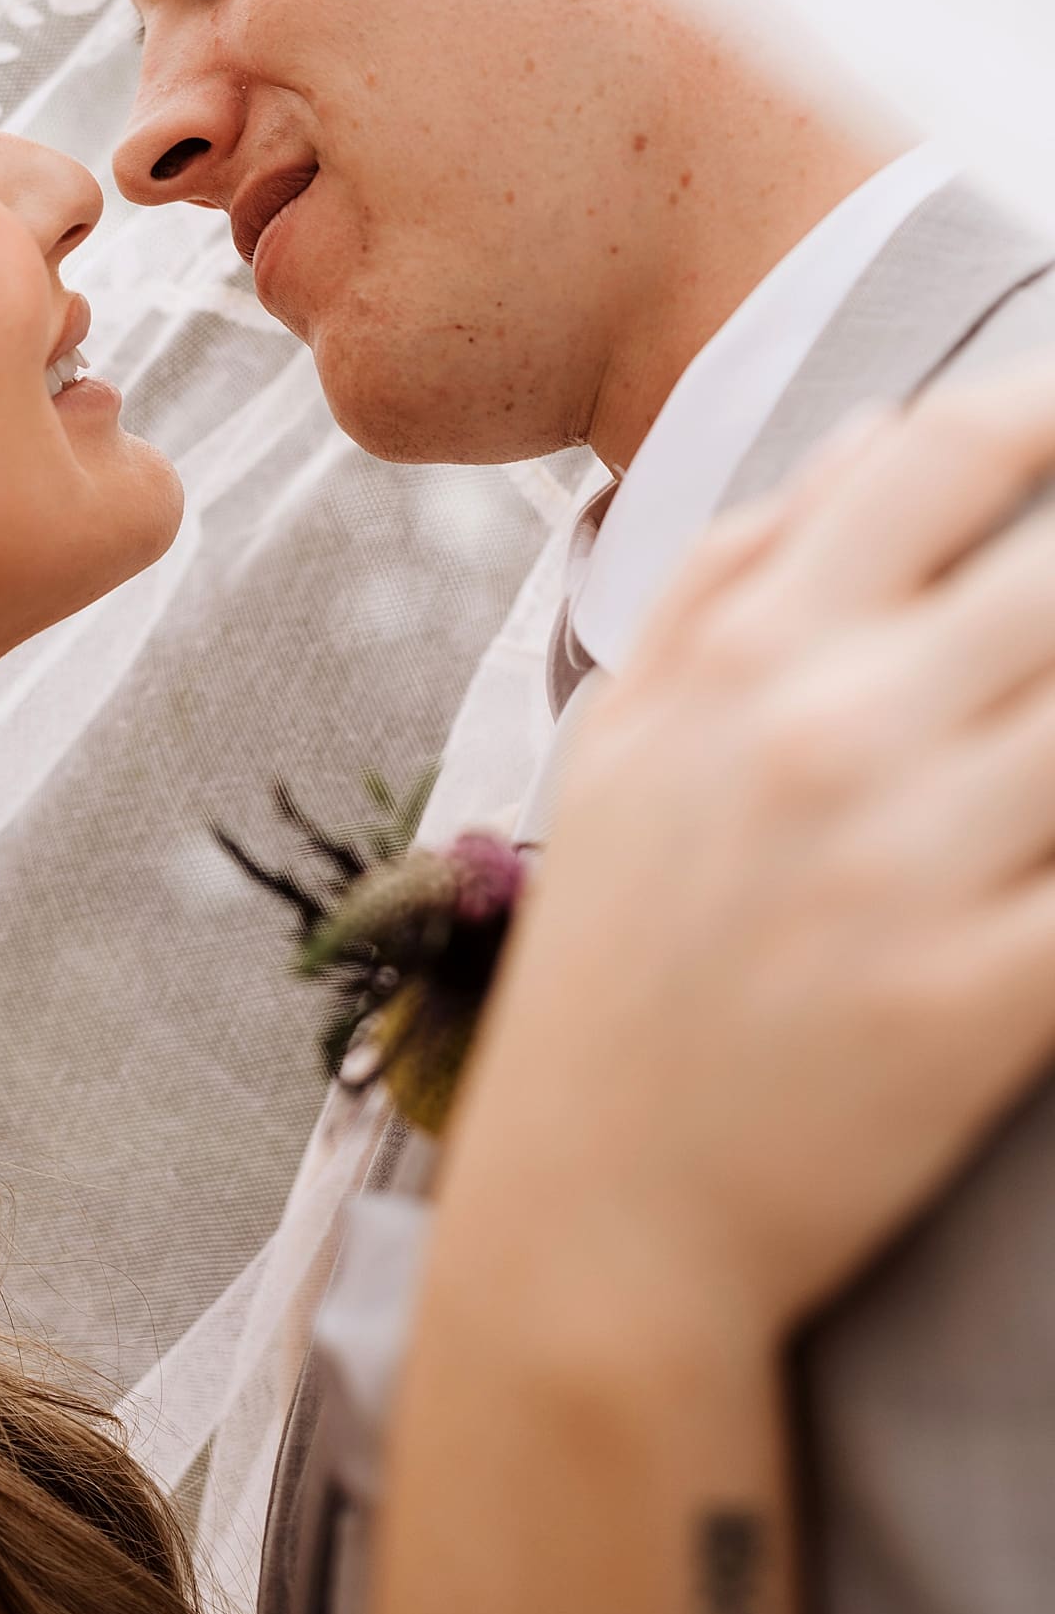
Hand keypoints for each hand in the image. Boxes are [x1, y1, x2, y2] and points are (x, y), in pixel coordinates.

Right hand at [451, 354, 1054, 1339]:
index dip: (1048, 408)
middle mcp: (832, 730)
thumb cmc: (620, 953)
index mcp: (745, 652)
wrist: (602, 1206)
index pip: (943, 450)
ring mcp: (913, 865)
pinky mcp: (984, 1002)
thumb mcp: (626, 732)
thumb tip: (880, 436)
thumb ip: (733, 567)